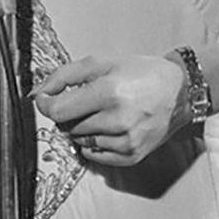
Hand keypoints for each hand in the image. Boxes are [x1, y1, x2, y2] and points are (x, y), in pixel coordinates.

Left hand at [31, 54, 188, 165]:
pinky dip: (96, 143)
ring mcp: (126, 141)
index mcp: (109, 91)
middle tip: (89, 100)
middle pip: (69, 126)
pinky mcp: (132, 156)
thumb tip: (39, 92)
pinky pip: (95, 155)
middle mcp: (117, 119)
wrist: (179, 91)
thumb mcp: (102, 62)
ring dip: (85, 128)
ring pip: (81, 141)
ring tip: (105, 112)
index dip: (46, 104)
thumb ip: (65, 75)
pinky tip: (111, 127)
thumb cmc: (141, 73)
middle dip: (72, 112)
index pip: (59, 110)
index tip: (46, 99)